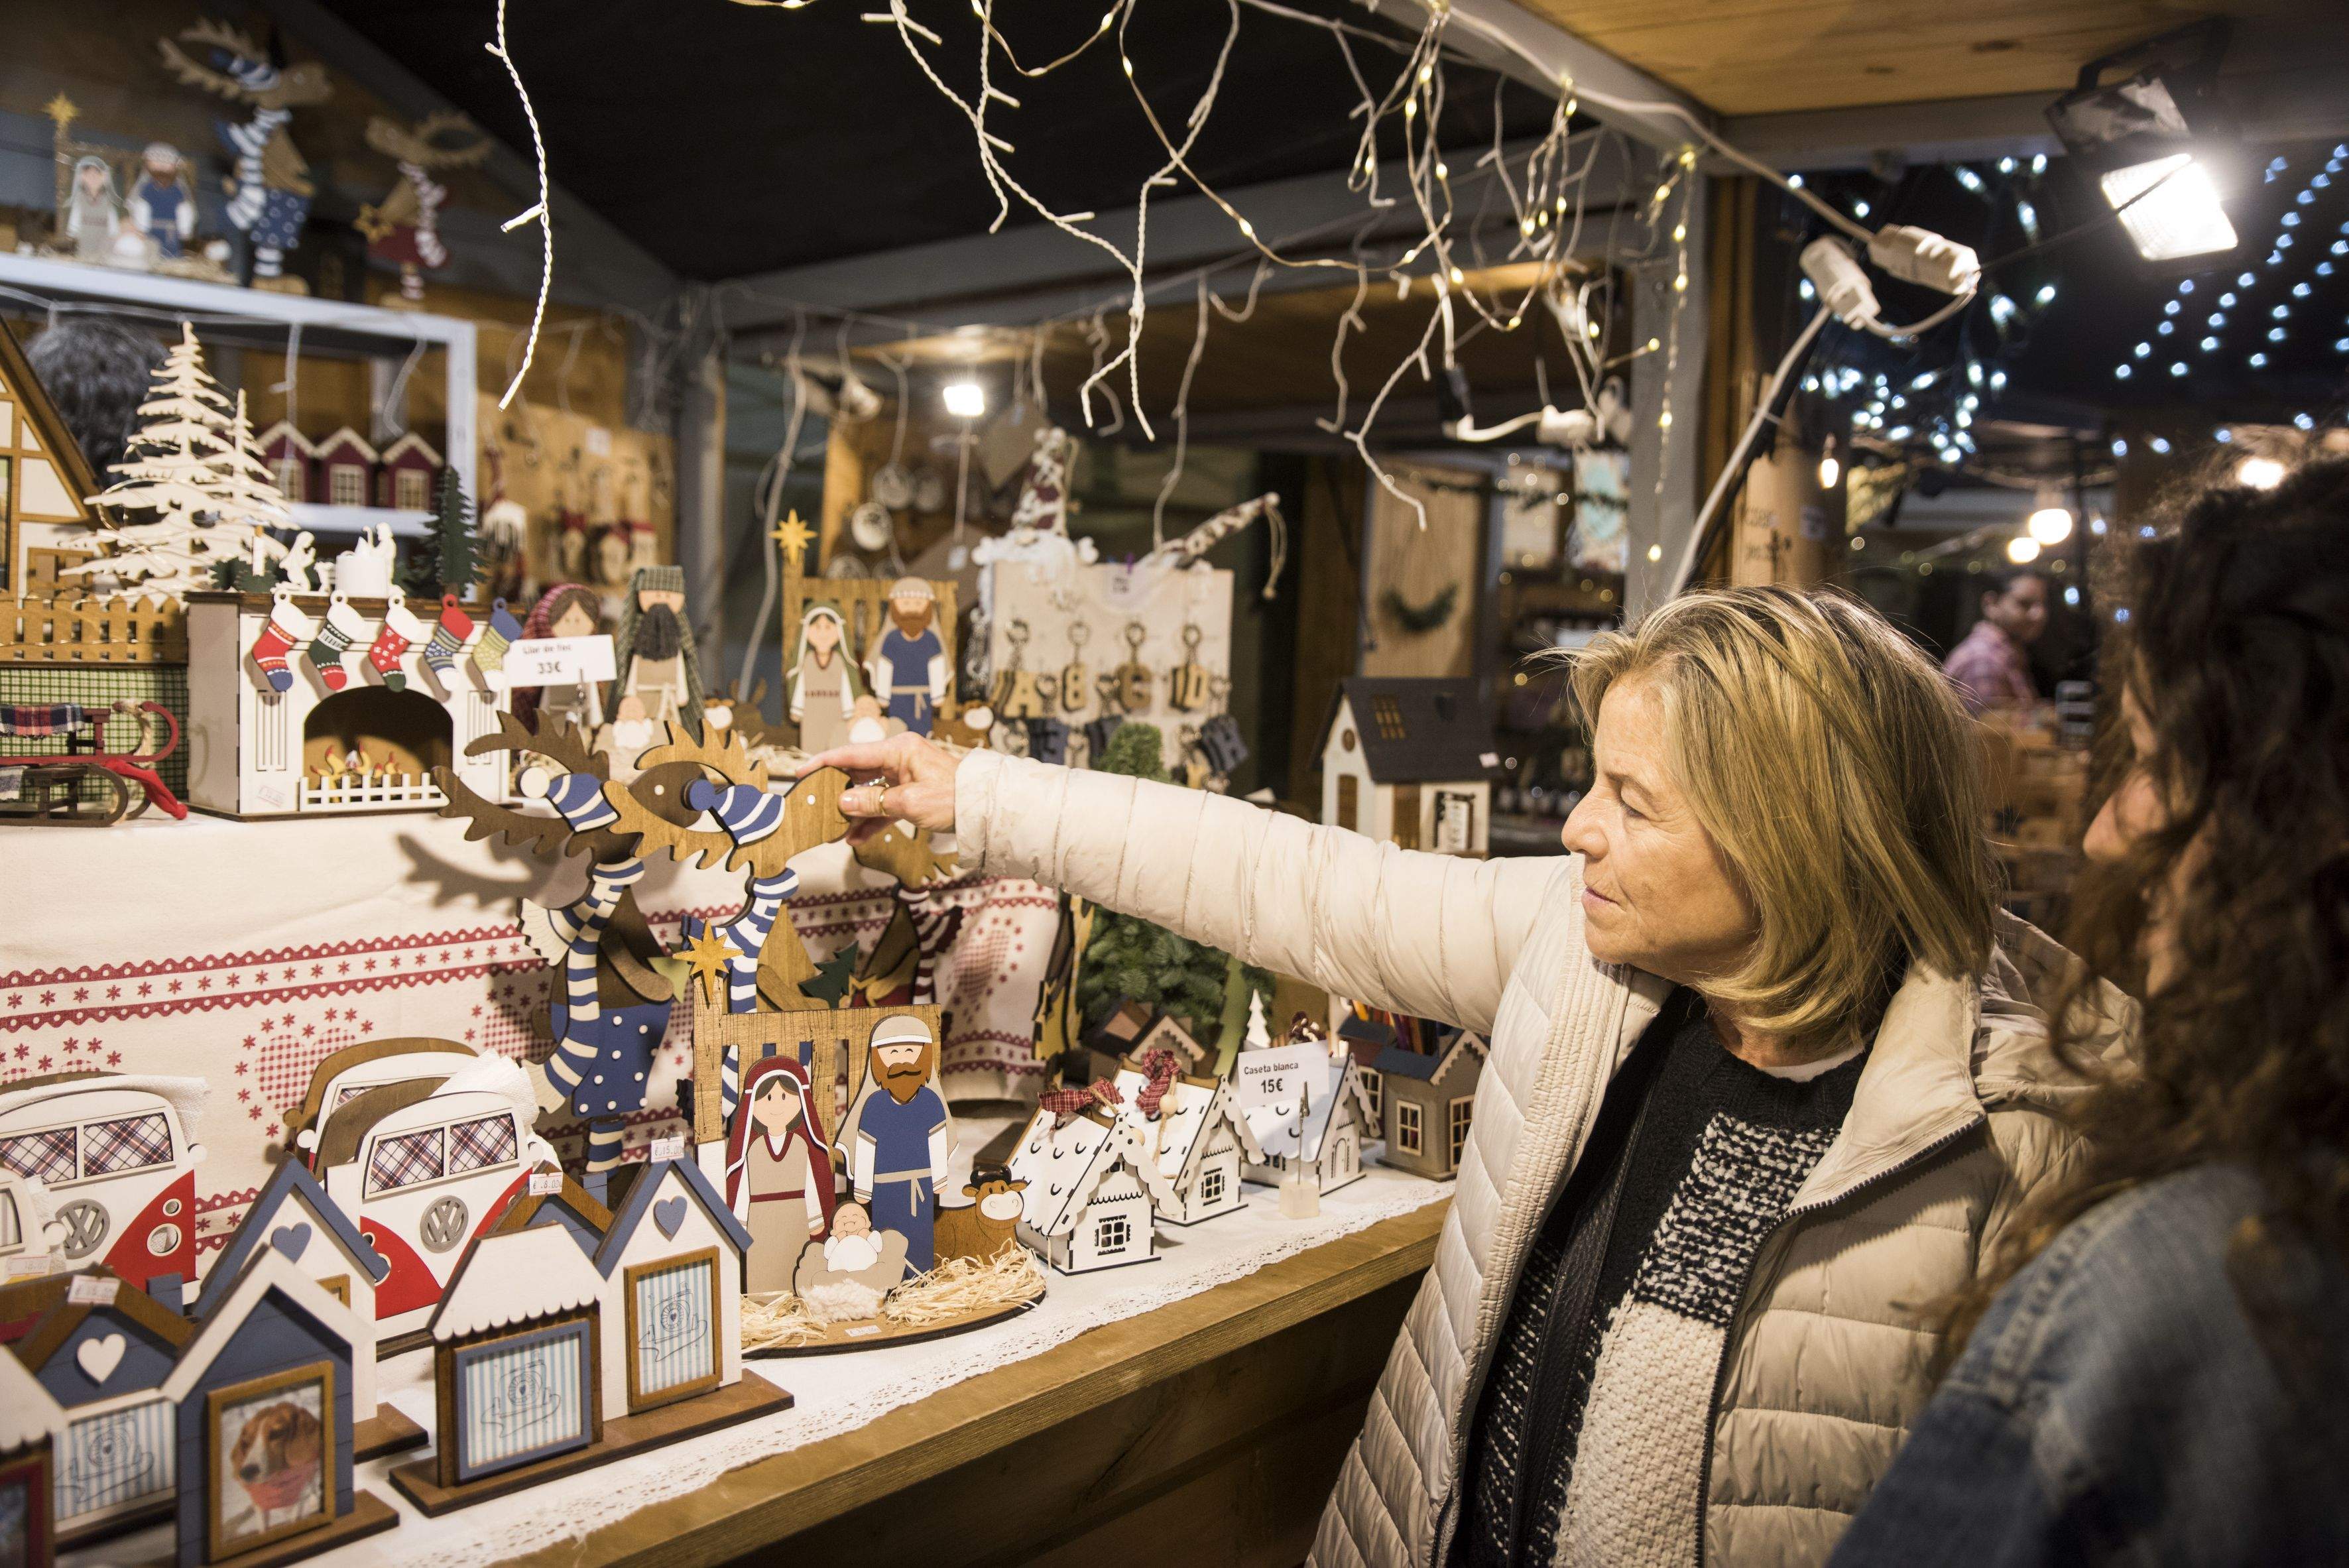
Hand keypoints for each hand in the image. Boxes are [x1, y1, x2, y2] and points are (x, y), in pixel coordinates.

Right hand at [812, 732, 961, 842]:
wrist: (984, 810)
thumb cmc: (954, 798)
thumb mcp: (910, 802)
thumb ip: (874, 802)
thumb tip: (843, 803)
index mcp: (898, 750)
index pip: (851, 753)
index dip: (824, 763)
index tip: (802, 773)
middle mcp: (898, 759)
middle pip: (857, 773)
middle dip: (836, 792)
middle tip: (814, 806)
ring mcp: (903, 776)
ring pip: (869, 792)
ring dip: (853, 812)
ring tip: (832, 829)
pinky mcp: (909, 794)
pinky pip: (883, 805)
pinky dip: (871, 820)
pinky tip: (855, 837)